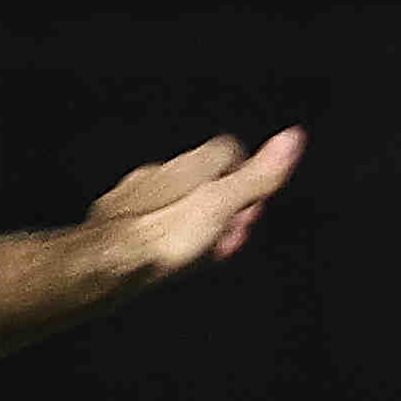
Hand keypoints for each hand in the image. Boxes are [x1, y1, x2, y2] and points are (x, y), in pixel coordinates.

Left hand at [87, 128, 303, 279]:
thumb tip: (292, 138)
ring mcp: (139, 194)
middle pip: (204, 177)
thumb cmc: (162, 237)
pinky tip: (170, 253)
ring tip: (204, 248)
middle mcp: (163, 172)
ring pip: (178, 199)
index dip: (247, 176)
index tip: (251, 207)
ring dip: (196, 220)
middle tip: (230, 234)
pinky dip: (167, 232)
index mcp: (192, 165)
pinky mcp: (120, 220)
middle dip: (223, 205)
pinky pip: (152, 219)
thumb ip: (257, 177)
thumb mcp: (222, 205)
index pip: (230, 150)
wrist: (107, 262)